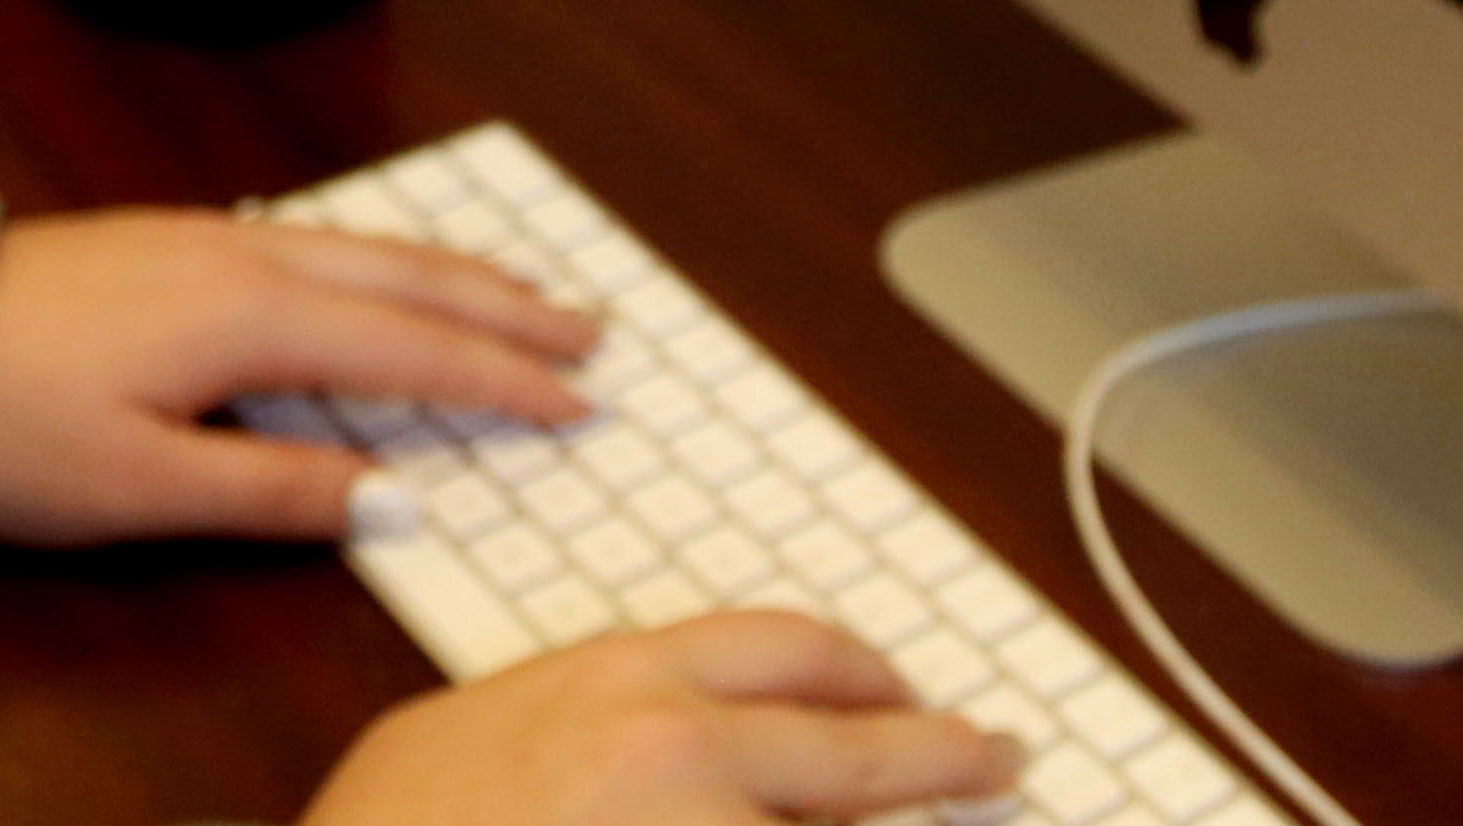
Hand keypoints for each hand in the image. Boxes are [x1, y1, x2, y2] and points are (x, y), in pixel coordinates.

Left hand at [0, 207, 598, 545]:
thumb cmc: (8, 425)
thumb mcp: (143, 485)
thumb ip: (278, 489)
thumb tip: (399, 500)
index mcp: (250, 313)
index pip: (410, 348)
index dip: (501, 379)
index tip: (580, 401)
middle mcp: (244, 255)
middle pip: (405, 276)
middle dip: (505, 304)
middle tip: (596, 329)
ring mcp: (205, 235)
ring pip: (363, 246)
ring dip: (453, 273)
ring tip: (523, 294)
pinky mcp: (171, 237)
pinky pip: (318, 238)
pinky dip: (386, 257)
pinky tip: (389, 271)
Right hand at [306, 612, 1020, 824]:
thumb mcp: (465, 741)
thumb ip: (569, 722)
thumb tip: (643, 743)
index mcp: (614, 682)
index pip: (783, 653)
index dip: (864, 674)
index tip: (905, 695)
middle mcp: (679, 753)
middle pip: (859, 747)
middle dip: (947, 755)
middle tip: (997, 759)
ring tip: (962, 817)